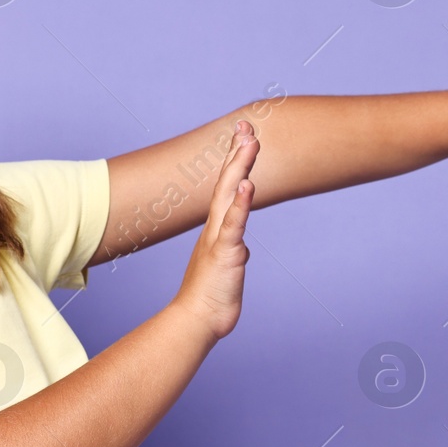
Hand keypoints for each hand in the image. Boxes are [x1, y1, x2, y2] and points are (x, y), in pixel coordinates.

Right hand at [171, 120, 257, 342]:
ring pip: (230, 196)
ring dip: (240, 167)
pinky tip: (248, 184)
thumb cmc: (212, 296)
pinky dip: (241, 204)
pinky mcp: (224, 252)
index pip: (228, 189)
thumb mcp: (227, 268)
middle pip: (228, 182)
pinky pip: (234, 224)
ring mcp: (219, 238)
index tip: (243, 137)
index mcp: (218, 229)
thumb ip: (233, 252)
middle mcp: (216, 227)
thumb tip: (242, 247)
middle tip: (246, 126)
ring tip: (250, 141)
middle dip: (237, 153)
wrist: (197, 320)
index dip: (235, 162)